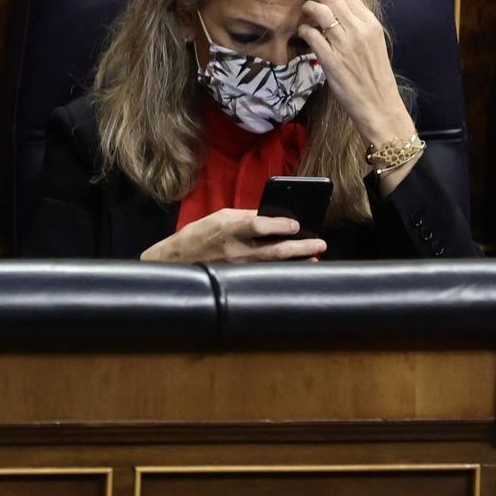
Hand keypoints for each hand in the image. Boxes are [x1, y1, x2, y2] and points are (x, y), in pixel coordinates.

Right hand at [141, 208, 326, 262]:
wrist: (175, 260)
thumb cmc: (197, 235)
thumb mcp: (218, 217)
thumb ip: (244, 217)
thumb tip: (271, 216)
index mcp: (228, 228)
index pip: (258, 225)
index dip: (280, 225)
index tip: (297, 225)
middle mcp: (235, 250)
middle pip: (274, 250)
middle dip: (300, 247)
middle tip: (320, 243)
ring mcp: (237, 268)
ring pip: (275, 266)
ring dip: (297, 261)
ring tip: (315, 257)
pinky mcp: (238, 279)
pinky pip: (266, 275)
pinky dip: (283, 271)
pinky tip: (296, 269)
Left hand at [298, 0, 418, 192]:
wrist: (377, 102)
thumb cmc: (374, 74)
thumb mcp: (373, 43)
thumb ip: (358, 26)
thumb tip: (339, 12)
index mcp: (371, 24)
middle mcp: (359, 30)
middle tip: (308, 0)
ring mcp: (344, 44)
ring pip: (319, 13)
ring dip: (308, 10)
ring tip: (305, 15)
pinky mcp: (330, 59)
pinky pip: (311, 35)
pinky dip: (304, 30)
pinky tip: (304, 33)